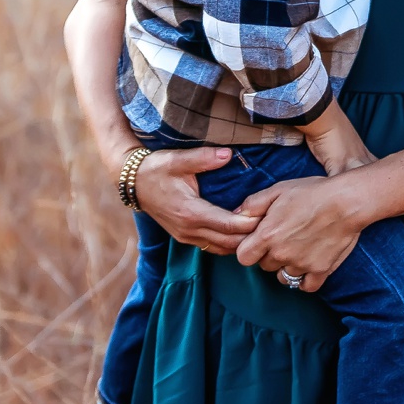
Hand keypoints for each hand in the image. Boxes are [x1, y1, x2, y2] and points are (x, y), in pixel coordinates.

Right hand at [128, 146, 258, 253]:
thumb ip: (204, 158)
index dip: (251, 223)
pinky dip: (229, 243)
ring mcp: (186, 237)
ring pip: (222, 249)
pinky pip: (213, 247)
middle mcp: (189, 230)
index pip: (230, 226)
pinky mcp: (184, 237)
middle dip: (251, 235)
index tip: (268, 213)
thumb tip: (229, 154)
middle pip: (230, 243)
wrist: (133, 183)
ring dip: (241, 241)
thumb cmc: (156, 169)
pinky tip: (240, 231)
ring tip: (259, 227)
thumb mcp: (178, 159)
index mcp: (191, 213)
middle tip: (270, 221)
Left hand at [233, 169, 367, 291]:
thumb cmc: (312, 192)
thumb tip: (236, 215)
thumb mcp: (278, 189)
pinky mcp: (321, 270)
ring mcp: (301, 264)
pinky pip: (306, 286)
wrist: (347, 201)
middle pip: (264, 266)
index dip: (249, 249)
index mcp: (267, 235)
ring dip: (287, 267)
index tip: (259, 241)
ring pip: (283, 277)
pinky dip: (306, 280)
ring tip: (298, 250)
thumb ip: (253, 204)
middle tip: (284, 239)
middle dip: (269, 255)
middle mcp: (281, 254)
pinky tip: (308, 265)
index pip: (243, 257)